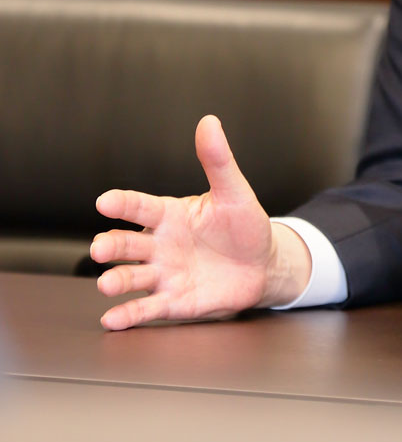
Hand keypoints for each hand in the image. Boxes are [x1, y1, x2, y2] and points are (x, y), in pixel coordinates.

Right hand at [90, 115, 310, 329]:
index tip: (104, 201)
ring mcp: (164, 274)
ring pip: (132, 277)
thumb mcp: (234, 192)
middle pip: (128, 244)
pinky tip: (112, 319)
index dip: (122, 203)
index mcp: (170, 215)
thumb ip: (218, 161)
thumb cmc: (244, 225)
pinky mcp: (174, 301)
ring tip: (106, 284)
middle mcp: (160, 244)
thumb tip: (209, 122)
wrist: (263, 265)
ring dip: (116, 281)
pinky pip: (148, 309)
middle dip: (111, 245)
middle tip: (100, 247)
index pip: (141, 207)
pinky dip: (129, 314)